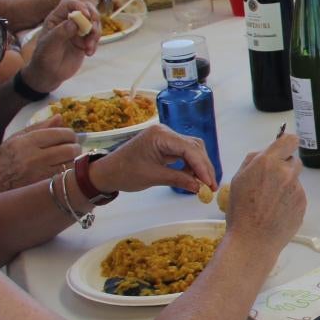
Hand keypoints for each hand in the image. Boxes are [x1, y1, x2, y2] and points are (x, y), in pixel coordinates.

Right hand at [0, 121, 80, 194]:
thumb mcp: (17, 137)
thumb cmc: (4, 158)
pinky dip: (67, 173)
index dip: (69, 134)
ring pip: (69, 165)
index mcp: (27, 142)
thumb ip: (40, 127)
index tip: (69, 137)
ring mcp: (38, 174)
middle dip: (75, 147)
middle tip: (72, 148)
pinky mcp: (41, 187)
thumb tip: (60, 117)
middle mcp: (33, 157)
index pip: (60, 134)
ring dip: (72, 161)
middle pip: (69, 149)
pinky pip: (63, 177)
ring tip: (67, 159)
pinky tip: (62, 170)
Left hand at [17, 0, 97, 92]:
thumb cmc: (44, 57)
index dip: (80, 6)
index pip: (71, 4)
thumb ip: (61, 31)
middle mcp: (69, 22)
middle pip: (87, 11)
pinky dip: (95, 44)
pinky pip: (95, 38)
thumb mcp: (50, 44)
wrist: (49, 74)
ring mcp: (77, 31)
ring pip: (93, 24)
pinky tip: (89, 53)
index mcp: (57, 17)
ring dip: (95, 34)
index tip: (86, 15)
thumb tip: (75, 21)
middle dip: (93, 19)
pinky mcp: (84, 41)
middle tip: (93, 29)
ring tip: (89, 46)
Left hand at [89, 124, 219, 195]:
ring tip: (204, 184)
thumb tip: (200, 188)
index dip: (202, 166)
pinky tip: (193, 178)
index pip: (189, 149)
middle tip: (211, 186)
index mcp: (160, 135)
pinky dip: (191, 165)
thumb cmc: (126, 173)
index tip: (209, 183)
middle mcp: (166, 132)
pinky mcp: (165, 145)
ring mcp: (166, 137)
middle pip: (194, 147)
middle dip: (204, 166)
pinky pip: (184, 153)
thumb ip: (179, 179)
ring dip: (199, 166)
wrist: (107, 172)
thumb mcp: (153, 177)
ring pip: (192, 149)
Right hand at [216, 133, 305, 247]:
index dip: (287, 143)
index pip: (289, 140)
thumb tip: (264, 154)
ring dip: (286, 185)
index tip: (283, 149)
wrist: (253, 241)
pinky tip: (277, 211)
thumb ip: (253, 161)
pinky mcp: (303, 203)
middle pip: (294, 160)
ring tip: (271, 202)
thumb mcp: (238, 179)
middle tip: (271, 182)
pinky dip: (290, 200)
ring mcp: (297, 189)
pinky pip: (298, 195)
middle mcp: (286, 173)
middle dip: (284, 167)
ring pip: (295, 180)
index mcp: (268, 163)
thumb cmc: (240, 211)